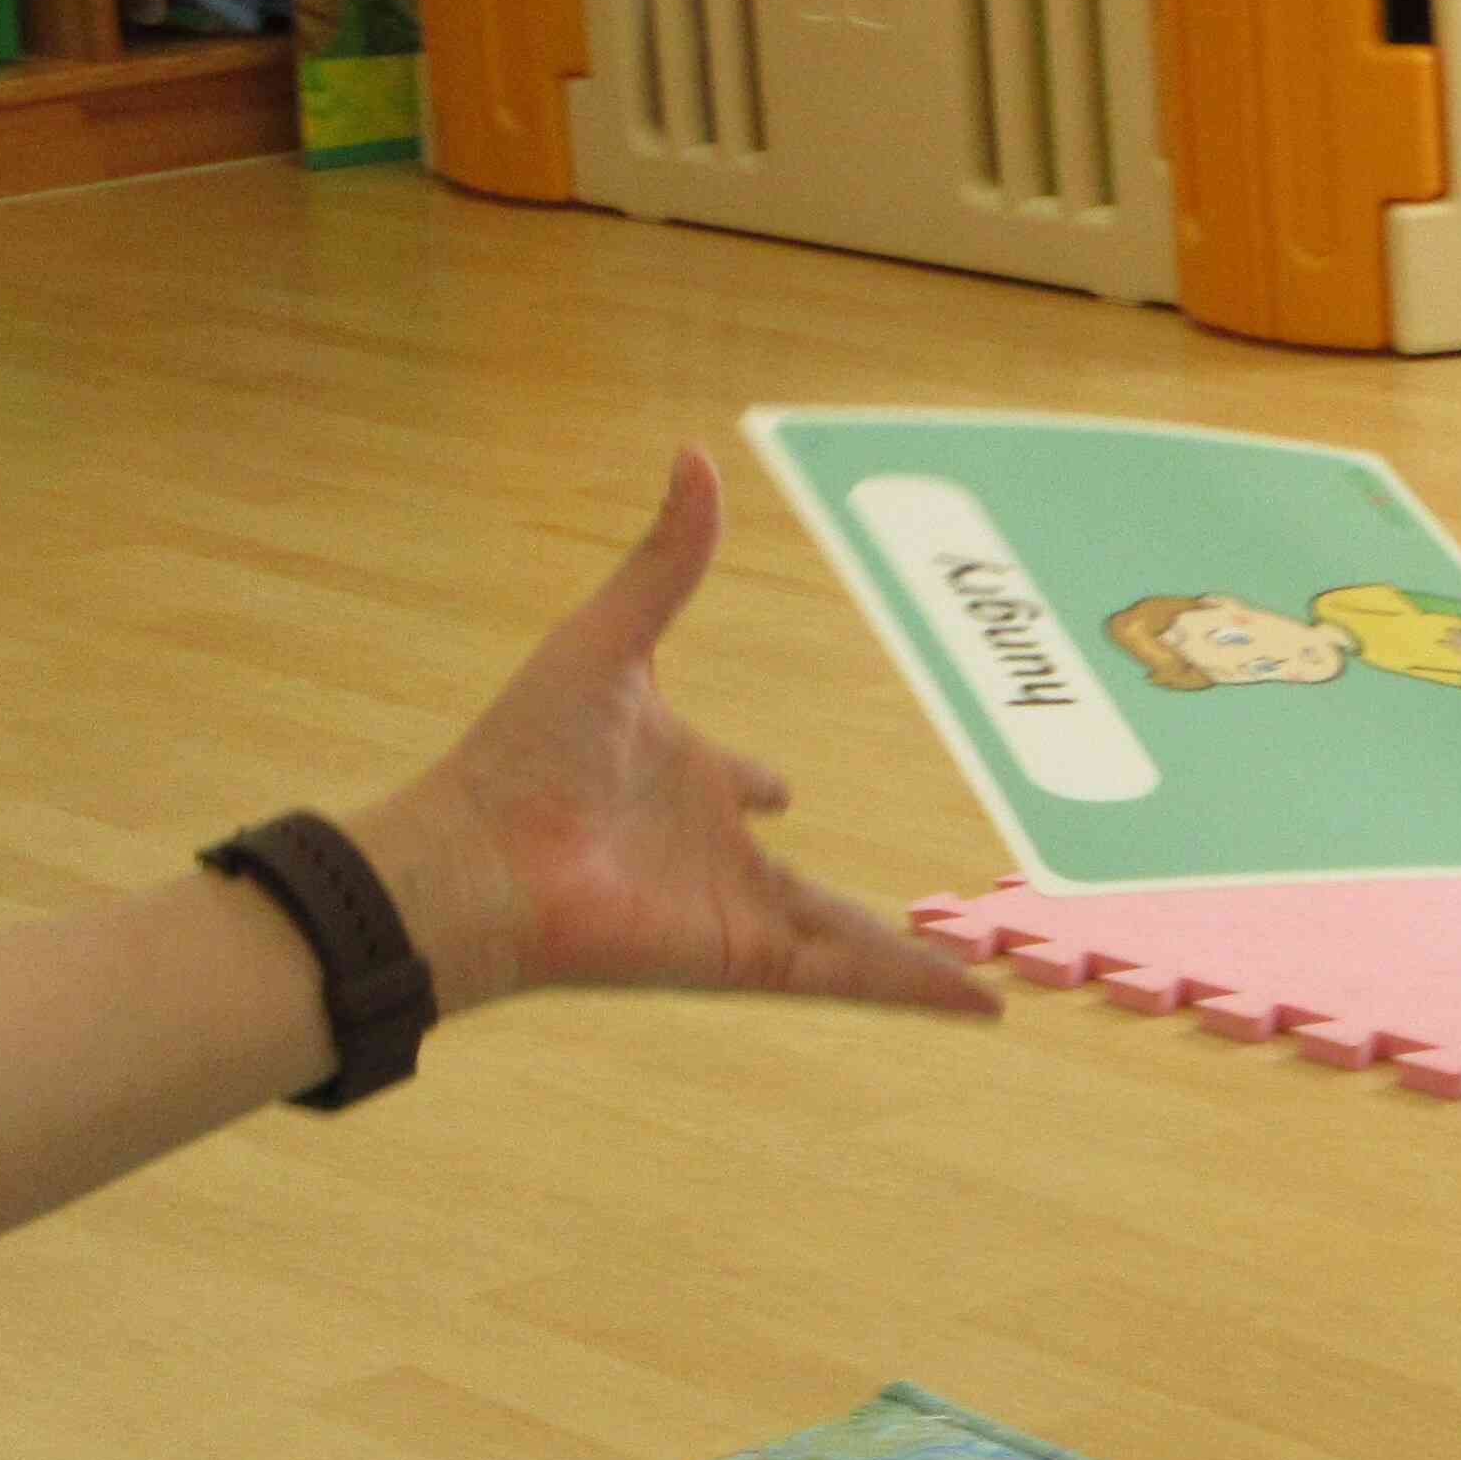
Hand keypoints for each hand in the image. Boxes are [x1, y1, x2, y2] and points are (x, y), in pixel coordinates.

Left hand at [347, 448, 1001, 1022]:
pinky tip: (976, 1005)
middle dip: (859, 907)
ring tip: (982, 984)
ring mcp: (734, 909)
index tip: (781, 789)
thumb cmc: (524, 751)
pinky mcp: (745, 956)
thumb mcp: (610, 638)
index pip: (733, 784)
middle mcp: (711, 852)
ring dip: (912, 959)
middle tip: (913, 915)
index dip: (757, 783)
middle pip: (806, 884)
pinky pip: (845, 974)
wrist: (478, 858)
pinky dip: (912, 990)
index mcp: (681, 777)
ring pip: (846, 937)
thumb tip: (696, 454)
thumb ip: (666, 560)